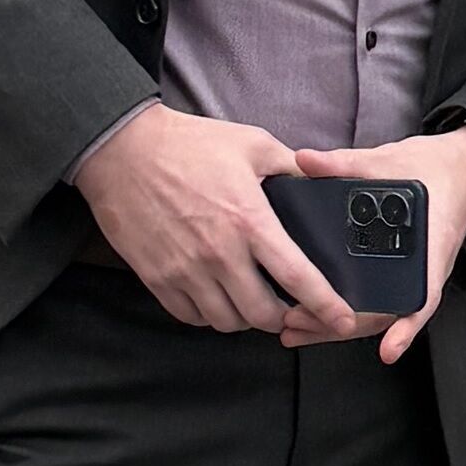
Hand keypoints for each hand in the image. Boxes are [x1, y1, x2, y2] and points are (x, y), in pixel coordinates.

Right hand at [74, 104, 347, 337]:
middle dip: (284, 317)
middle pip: (263, 314)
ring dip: (246, 318)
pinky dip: (209, 314)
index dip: (326, 305)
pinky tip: (217, 297)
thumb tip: (323, 181)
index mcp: (249, 221)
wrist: (122, 150)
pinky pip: (191, 316)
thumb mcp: (252, 143)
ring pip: (227, 321)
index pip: (297, 277)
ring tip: (252, 302)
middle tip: (289, 307)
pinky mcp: (157, 278)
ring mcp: (185, 270)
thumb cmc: (189, 144)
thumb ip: (292, 167)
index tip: (343, 321)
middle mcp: (219, 253)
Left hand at [289, 123, 465, 363]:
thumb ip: (344, 163)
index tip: (389, 349)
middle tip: (297, 323)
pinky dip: (345, 311)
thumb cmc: (435, 169)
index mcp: (430, 244)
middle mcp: (424, 268)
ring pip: (377, 313)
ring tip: (296, 328)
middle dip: (341, 325)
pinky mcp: (399, 272)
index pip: (422, 292)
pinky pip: (374, 300)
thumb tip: (304, 160)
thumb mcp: (388, 161)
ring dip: (335, 324)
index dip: (406, 325)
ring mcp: (412, 274)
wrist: (461, 169)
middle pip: (386, 313)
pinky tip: (315, 319)